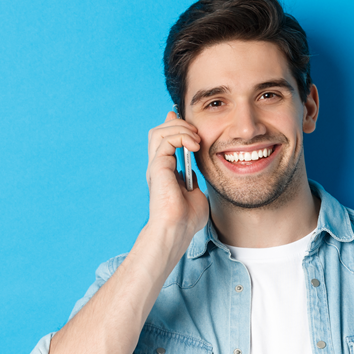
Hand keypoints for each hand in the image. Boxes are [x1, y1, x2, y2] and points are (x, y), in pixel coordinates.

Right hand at [145, 111, 208, 244]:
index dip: (175, 128)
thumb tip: (192, 170)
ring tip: (196, 139)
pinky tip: (194, 146)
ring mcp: (157, 165)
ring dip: (180, 128)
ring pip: (159, 132)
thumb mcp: (195, 195)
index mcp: (166, 172)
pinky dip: (181, 136)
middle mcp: (159, 166)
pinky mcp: (158, 166)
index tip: (190, 125)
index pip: (165, 141)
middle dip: (178, 124)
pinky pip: (166, 140)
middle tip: (196, 132)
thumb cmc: (186, 220)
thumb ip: (193, 181)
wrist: (178, 229)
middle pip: (159, 132)